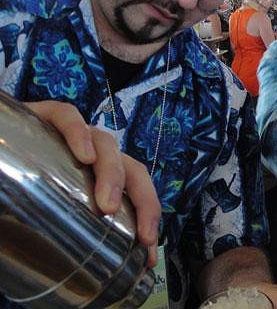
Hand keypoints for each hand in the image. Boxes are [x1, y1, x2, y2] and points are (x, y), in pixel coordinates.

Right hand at [25, 100, 161, 265]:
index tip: (149, 246)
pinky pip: (67, 117)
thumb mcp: (52, 208)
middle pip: (131, 167)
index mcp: (99, 171)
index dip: (148, 212)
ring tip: (107, 205)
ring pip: (106, 144)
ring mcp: (73, 133)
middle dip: (143, 200)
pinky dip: (78, 133)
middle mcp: (92, 152)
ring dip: (113, 174)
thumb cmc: (21, 184)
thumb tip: (89, 267)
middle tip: (140, 234)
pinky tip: (83, 155)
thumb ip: (70, 225)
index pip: (136, 185)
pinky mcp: (45, 115)